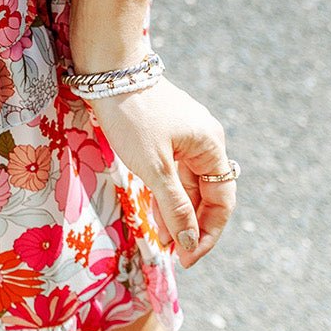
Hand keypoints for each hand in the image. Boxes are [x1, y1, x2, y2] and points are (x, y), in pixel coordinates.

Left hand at [83, 77, 236, 268]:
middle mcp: (205, 140)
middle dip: (192, 225)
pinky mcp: (167, 132)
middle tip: (174, 253)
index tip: (188, 258)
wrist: (107, 71)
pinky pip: (175, 170)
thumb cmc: (133, 118)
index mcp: (211, 146)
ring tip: (162, 239)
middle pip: (207, 194)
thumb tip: (191, 243)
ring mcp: (186, 135)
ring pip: (189, 183)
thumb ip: (175, 207)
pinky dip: (167, 193)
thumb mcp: (154, 168)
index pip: (222, 201)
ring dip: (178, 212)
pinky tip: (155, 212)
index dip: (208, 233)